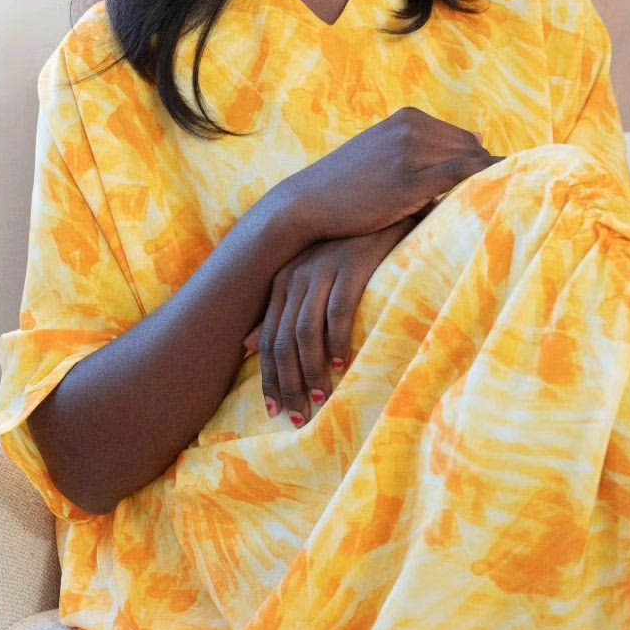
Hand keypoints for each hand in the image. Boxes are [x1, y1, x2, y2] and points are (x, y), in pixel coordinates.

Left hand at [244, 212, 424, 423]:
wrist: (384, 213)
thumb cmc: (351, 252)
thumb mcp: (310, 281)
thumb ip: (279, 312)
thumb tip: (245, 347)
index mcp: (283, 283)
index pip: (268, 340)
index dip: (270, 379)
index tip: (276, 412)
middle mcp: (296, 276)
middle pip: (283, 342)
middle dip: (289, 384)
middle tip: (300, 416)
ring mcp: (323, 270)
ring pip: (307, 332)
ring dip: (312, 371)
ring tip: (322, 398)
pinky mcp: (352, 265)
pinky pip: (339, 312)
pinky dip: (339, 342)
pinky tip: (344, 365)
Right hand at [274, 108, 503, 244]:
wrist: (306, 204)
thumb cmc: (347, 187)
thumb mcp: (385, 153)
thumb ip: (427, 147)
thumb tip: (480, 142)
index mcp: (409, 118)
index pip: (464, 139)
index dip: (476, 166)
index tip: (481, 190)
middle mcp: (413, 128)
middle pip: (472, 150)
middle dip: (482, 175)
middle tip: (487, 202)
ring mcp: (412, 151)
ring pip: (470, 163)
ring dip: (482, 183)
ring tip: (488, 207)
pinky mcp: (410, 180)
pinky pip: (461, 175)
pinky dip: (482, 182)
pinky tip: (494, 196)